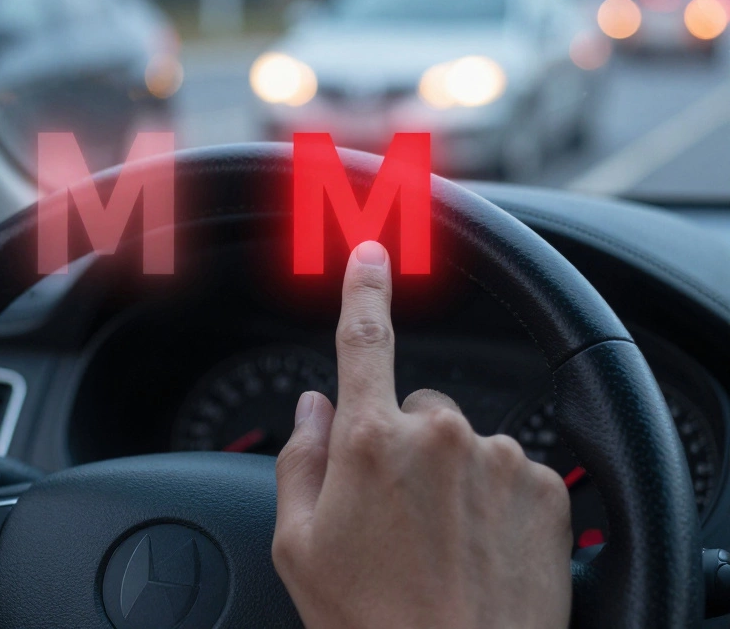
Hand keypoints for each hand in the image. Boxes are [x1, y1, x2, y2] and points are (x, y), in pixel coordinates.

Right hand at [272, 242, 571, 628]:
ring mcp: (500, 459)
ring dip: (450, 477)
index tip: (372, 253)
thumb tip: (313, 406)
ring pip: (464, 443)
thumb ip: (300, 459)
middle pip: (414, 408)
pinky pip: (509, 473)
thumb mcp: (299, 546)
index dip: (365, 288)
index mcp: (371, 440)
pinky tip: (476, 552)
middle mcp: (441, 434)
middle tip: (392, 517)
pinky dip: (492, 501)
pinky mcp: (546, 490)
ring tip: (438, 547)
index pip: (365, 339)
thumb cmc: (371, 621)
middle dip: (401, 443)